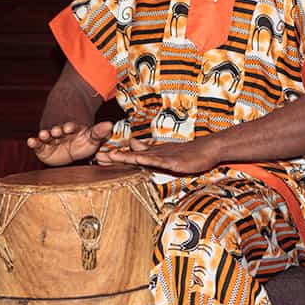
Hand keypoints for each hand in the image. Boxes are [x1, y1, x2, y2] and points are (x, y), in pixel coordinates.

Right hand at [27, 120, 113, 165]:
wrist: (69, 147)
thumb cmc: (83, 141)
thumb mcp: (92, 137)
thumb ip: (99, 132)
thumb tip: (110, 125)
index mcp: (73, 129)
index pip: (72, 127)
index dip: (70, 127)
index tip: (69, 127)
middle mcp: (60, 133)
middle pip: (58, 130)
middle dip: (57, 130)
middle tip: (57, 131)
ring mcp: (51, 139)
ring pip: (47, 136)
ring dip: (45, 135)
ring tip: (44, 135)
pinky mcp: (42, 147)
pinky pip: (37, 145)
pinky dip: (33, 143)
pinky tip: (30, 141)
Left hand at [98, 137, 219, 176]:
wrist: (209, 149)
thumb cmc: (190, 153)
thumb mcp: (167, 152)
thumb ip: (150, 150)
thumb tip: (132, 143)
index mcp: (154, 153)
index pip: (132, 155)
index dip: (115, 156)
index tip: (98, 157)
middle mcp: (157, 153)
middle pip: (132, 155)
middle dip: (113, 156)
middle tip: (94, 156)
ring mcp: (165, 156)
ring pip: (141, 157)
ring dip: (124, 157)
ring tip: (108, 157)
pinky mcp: (174, 161)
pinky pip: (159, 160)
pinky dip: (147, 159)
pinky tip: (137, 159)